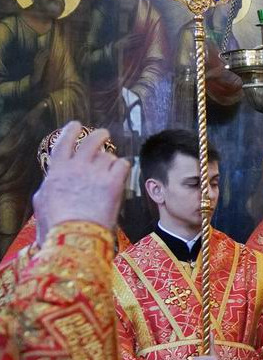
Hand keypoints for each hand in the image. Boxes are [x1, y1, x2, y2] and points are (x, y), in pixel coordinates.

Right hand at [32, 122, 129, 237]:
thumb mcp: (42, 202)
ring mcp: (96, 173)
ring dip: (111, 160)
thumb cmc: (56, 223)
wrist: (74, 234)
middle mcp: (77, 166)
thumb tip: (51, 185)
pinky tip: (123, 172)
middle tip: (104, 134)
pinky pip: (123, 165)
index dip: (70, 131)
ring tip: (113, 166)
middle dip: (99, 135)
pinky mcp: (114, 182)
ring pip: (109, 156)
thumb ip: (49, 188)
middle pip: (92, 141)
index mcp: (57, 170)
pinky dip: (124, 167)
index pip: (64, 142)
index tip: (76, 125)